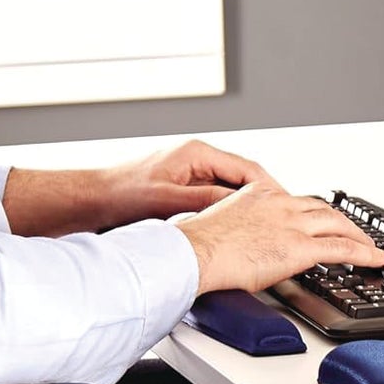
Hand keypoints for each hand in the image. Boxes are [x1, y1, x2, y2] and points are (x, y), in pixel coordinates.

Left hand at [97, 139, 282, 226]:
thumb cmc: (125, 195)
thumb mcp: (172, 200)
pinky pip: (222, 199)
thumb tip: (242, 206)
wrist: (99, 200)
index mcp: (198, 153)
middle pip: (246, 179)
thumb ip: (208, 201)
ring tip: (268, 226)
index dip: (272, 189)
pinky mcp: (190, 188)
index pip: (249, 168)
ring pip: (236, 190)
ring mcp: (195, 173)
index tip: (285, 206)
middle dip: (267, 199)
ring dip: (251, 208)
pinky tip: (242, 229)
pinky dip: (235, 213)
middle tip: (283, 219)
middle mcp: (199, 160)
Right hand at [173, 184, 383, 293]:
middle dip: (345, 223)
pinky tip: (380, 260)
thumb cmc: (198, 247)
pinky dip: (367, 254)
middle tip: (359, 235)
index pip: (297, 200)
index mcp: (258, 194)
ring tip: (373, 250)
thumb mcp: (223, 228)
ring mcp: (291, 223)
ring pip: (339, 224)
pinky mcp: (299, 247)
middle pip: (324, 209)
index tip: (323, 221)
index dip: (317, 213)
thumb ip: (244, 231)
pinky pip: (344, 248)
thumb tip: (247, 248)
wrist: (194, 253)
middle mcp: (279, 203)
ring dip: (361, 237)